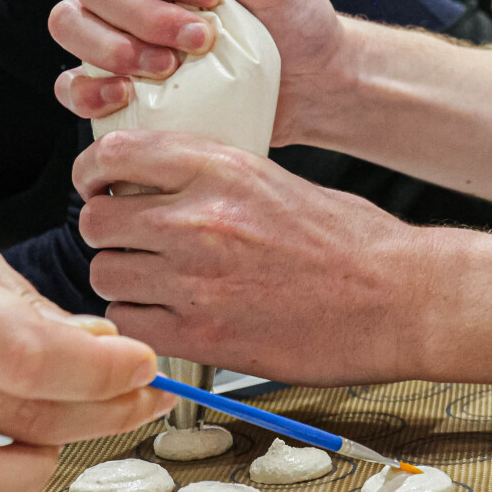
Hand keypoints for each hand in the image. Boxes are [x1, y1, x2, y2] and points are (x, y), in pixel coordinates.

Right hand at [50, 0, 349, 142]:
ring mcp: (119, 35)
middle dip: (143, 15)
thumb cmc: (296, 24)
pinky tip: (124, 96)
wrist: (315, 86)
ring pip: (71, 25)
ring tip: (167, 68)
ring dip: (111, 48)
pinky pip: (72, 85)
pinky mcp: (121, 83)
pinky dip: (87, 90)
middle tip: (199, 40)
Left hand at [73, 130, 425, 382]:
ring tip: (157, 285)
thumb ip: (211, 178)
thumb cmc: (352, 242)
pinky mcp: (203, 336)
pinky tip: (170, 319)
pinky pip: (131, 326)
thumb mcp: (275, 180)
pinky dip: (142, 325)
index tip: (97, 186)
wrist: (398, 297)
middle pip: (97, 222)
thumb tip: (156, 186)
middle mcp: (200, 219)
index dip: (93, 174)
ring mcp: (196, 280)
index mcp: (220, 169)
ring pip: (107, 276)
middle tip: (130, 243)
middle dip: (108, 234)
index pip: (114, 156)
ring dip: (124, 282)